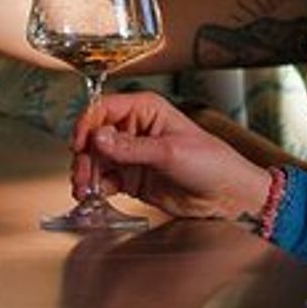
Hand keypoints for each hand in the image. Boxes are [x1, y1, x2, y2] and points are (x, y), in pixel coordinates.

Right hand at [70, 92, 273, 223]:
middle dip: (84, 157)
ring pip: (96, 161)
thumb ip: (131, 148)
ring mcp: (133, 155)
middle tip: (82, 178)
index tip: (79, 145)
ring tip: (85, 192)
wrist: (226, 196)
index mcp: (146, 110)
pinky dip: (96, 189)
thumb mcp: (170, 152)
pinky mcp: (132, 178)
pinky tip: (95, 198)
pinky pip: (106, 180)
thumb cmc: (211, 163)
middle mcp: (135, 129)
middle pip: (95, 137)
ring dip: (86, 175)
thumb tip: (99, 137)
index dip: (87, 125)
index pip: (104, 109)